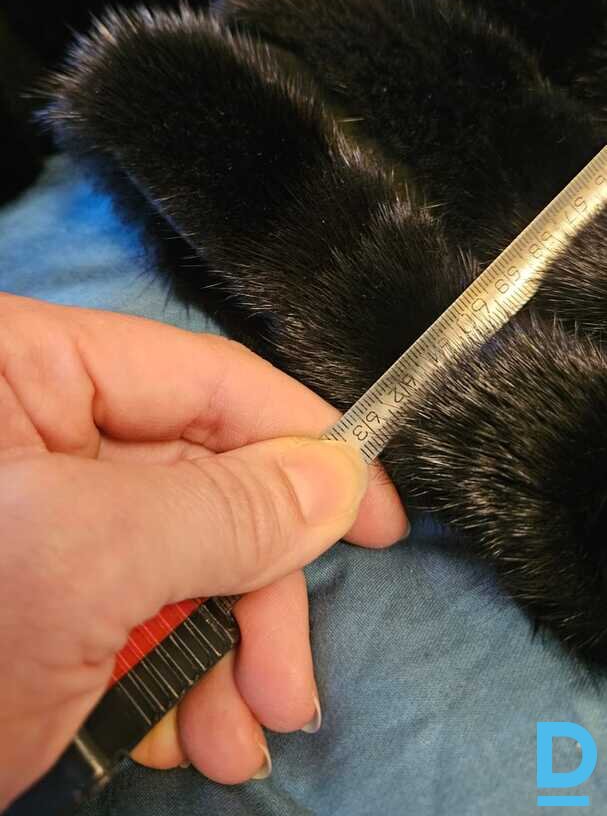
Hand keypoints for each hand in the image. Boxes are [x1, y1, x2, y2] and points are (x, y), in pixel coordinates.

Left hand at [0, 294, 407, 807]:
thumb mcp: (82, 559)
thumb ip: (220, 511)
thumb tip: (336, 481)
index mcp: (31, 370)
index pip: (203, 380)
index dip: (303, 443)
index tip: (378, 517)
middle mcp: (43, 434)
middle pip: (204, 487)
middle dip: (257, 592)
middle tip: (287, 686)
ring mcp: (47, 521)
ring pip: (185, 564)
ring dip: (226, 656)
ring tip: (236, 740)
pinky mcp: (46, 599)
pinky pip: (144, 619)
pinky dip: (177, 684)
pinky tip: (179, 740)